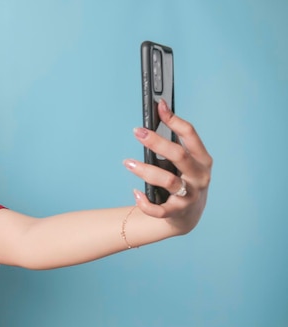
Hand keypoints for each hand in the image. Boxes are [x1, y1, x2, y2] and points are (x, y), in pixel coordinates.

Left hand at [124, 100, 212, 234]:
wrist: (188, 216)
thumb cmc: (183, 181)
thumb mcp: (185, 163)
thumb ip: (173, 146)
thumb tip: (154, 119)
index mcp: (202, 159)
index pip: (190, 134)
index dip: (174, 119)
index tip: (159, 106)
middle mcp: (199, 176)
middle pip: (178, 155)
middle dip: (157, 142)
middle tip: (137, 132)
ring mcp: (190, 195)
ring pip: (168, 181)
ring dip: (145, 171)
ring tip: (127, 163)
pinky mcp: (178, 212)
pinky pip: (159, 209)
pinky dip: (145, 202)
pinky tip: (135, 193)